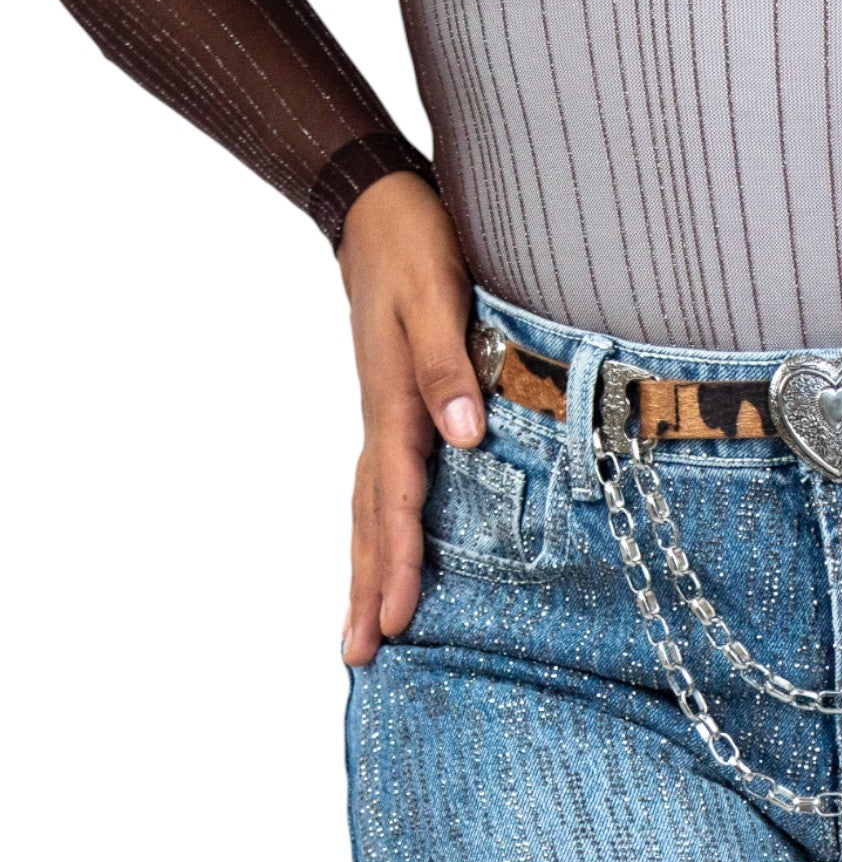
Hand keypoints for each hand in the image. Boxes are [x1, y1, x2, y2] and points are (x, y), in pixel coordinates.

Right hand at [337, 172, 483, 663]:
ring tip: (361, 634)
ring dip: (364, 571)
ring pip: (368, 512)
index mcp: (396, 406)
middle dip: (365, 589)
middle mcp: (384, 423)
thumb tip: (463, 435)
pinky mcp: (395, 414)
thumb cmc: (413, 243)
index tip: (395, 618)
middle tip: (358, 657)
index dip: (397, 562)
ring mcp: (385, 421)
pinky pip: (381, 490)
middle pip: (369, 522)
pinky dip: (377, 534)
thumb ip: (448, 365)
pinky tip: (384, 561)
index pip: (395, 502)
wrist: (377, 204)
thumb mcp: (437, 292)